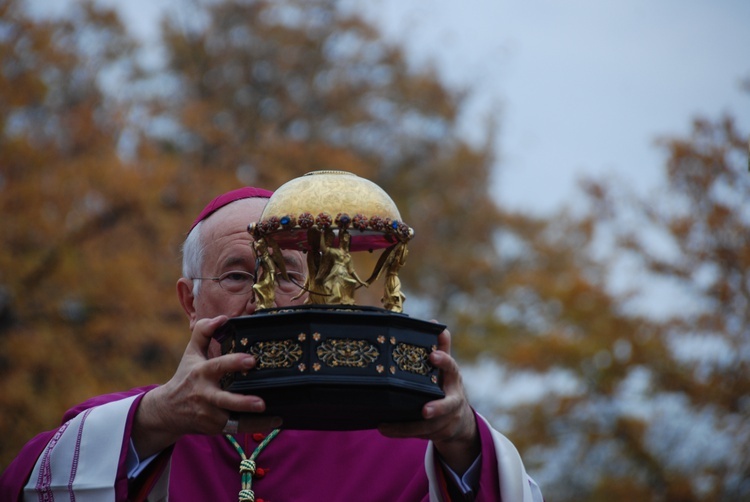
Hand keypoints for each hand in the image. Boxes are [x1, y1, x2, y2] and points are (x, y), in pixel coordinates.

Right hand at [132, 316, 280, 457]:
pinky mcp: (214, 427)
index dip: (234, 363)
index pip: (218, 366)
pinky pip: (237, 428)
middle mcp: (205, 395)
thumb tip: (222, 318)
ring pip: (234, 419)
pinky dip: (255, 426)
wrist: (167, 410)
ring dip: (254, 420)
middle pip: (224, 400)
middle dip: (242, 402)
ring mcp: (209, 413)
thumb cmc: (186, 377)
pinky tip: (274, 421)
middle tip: (261, 402)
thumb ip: (204, 331)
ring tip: (275, 415)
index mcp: (201, 373)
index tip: (251, 360)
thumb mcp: (191, 353)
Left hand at [378, 326, 479, 474]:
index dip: (443, 361)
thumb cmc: (446, 385)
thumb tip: (435, 323)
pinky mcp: (435, 432)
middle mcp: (453, 399)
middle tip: (425, 410)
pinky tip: (383, 428)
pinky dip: (400, 431)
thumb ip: (441, 347)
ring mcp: (445, 419)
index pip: (451, 368)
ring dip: (408, 426)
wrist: (459, 420)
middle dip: (438, 408)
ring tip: (386, 424)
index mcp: (453, 379)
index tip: (432, 355)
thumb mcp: (446, 368)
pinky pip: (418, 434)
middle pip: (448, 405)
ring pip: (429, 425)